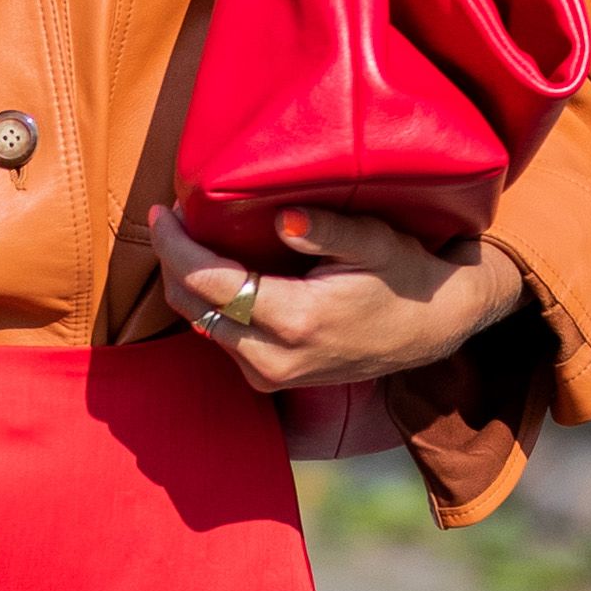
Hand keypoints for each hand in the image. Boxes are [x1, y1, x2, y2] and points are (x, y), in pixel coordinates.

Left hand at [148, 200, 522, 394]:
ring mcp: (270, 375)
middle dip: (174, 260)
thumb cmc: (402, 276)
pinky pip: (220, 337)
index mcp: (296, 319)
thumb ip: (327, 229)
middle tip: (175, 217)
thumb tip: (284, 219)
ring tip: (191, 237)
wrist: (428, 331)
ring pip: (201, 324)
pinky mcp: (269, 379)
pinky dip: (209, 302)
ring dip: (187, 281)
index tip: (162, 211)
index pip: (210, 282)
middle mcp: (274, 357)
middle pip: (193, 305)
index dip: (176, 245)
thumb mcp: (375, 242)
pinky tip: (216, 271)